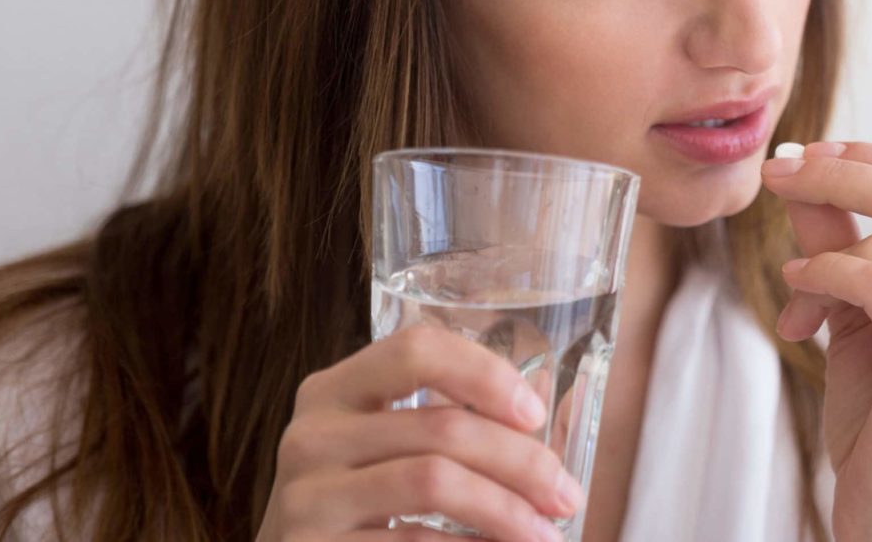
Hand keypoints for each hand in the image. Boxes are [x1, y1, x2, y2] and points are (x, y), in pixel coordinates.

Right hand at [254, 325, 582, 541]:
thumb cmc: (359, 504)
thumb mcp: (383, 450)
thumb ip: (443, 422)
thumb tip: (545, 422)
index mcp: (334, 390)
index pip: (416, 350)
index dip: (485, 374)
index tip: (535, 415)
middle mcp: (312, 434)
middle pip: (442, 426)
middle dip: (523, 463)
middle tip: (565, 496)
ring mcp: (306, 496)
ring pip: (434, 481)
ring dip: (507, 511)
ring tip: (546, 534)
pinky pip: (413, 541)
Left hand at [761, 142, 871, 540]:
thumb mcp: (860, 320)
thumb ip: (841, 248)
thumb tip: (804, 178)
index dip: (870, 156)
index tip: (805, 156)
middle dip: (838, 169)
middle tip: (777, 174)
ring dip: (817, 252)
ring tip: (791, 290)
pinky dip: (821, 278)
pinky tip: (796, 306)